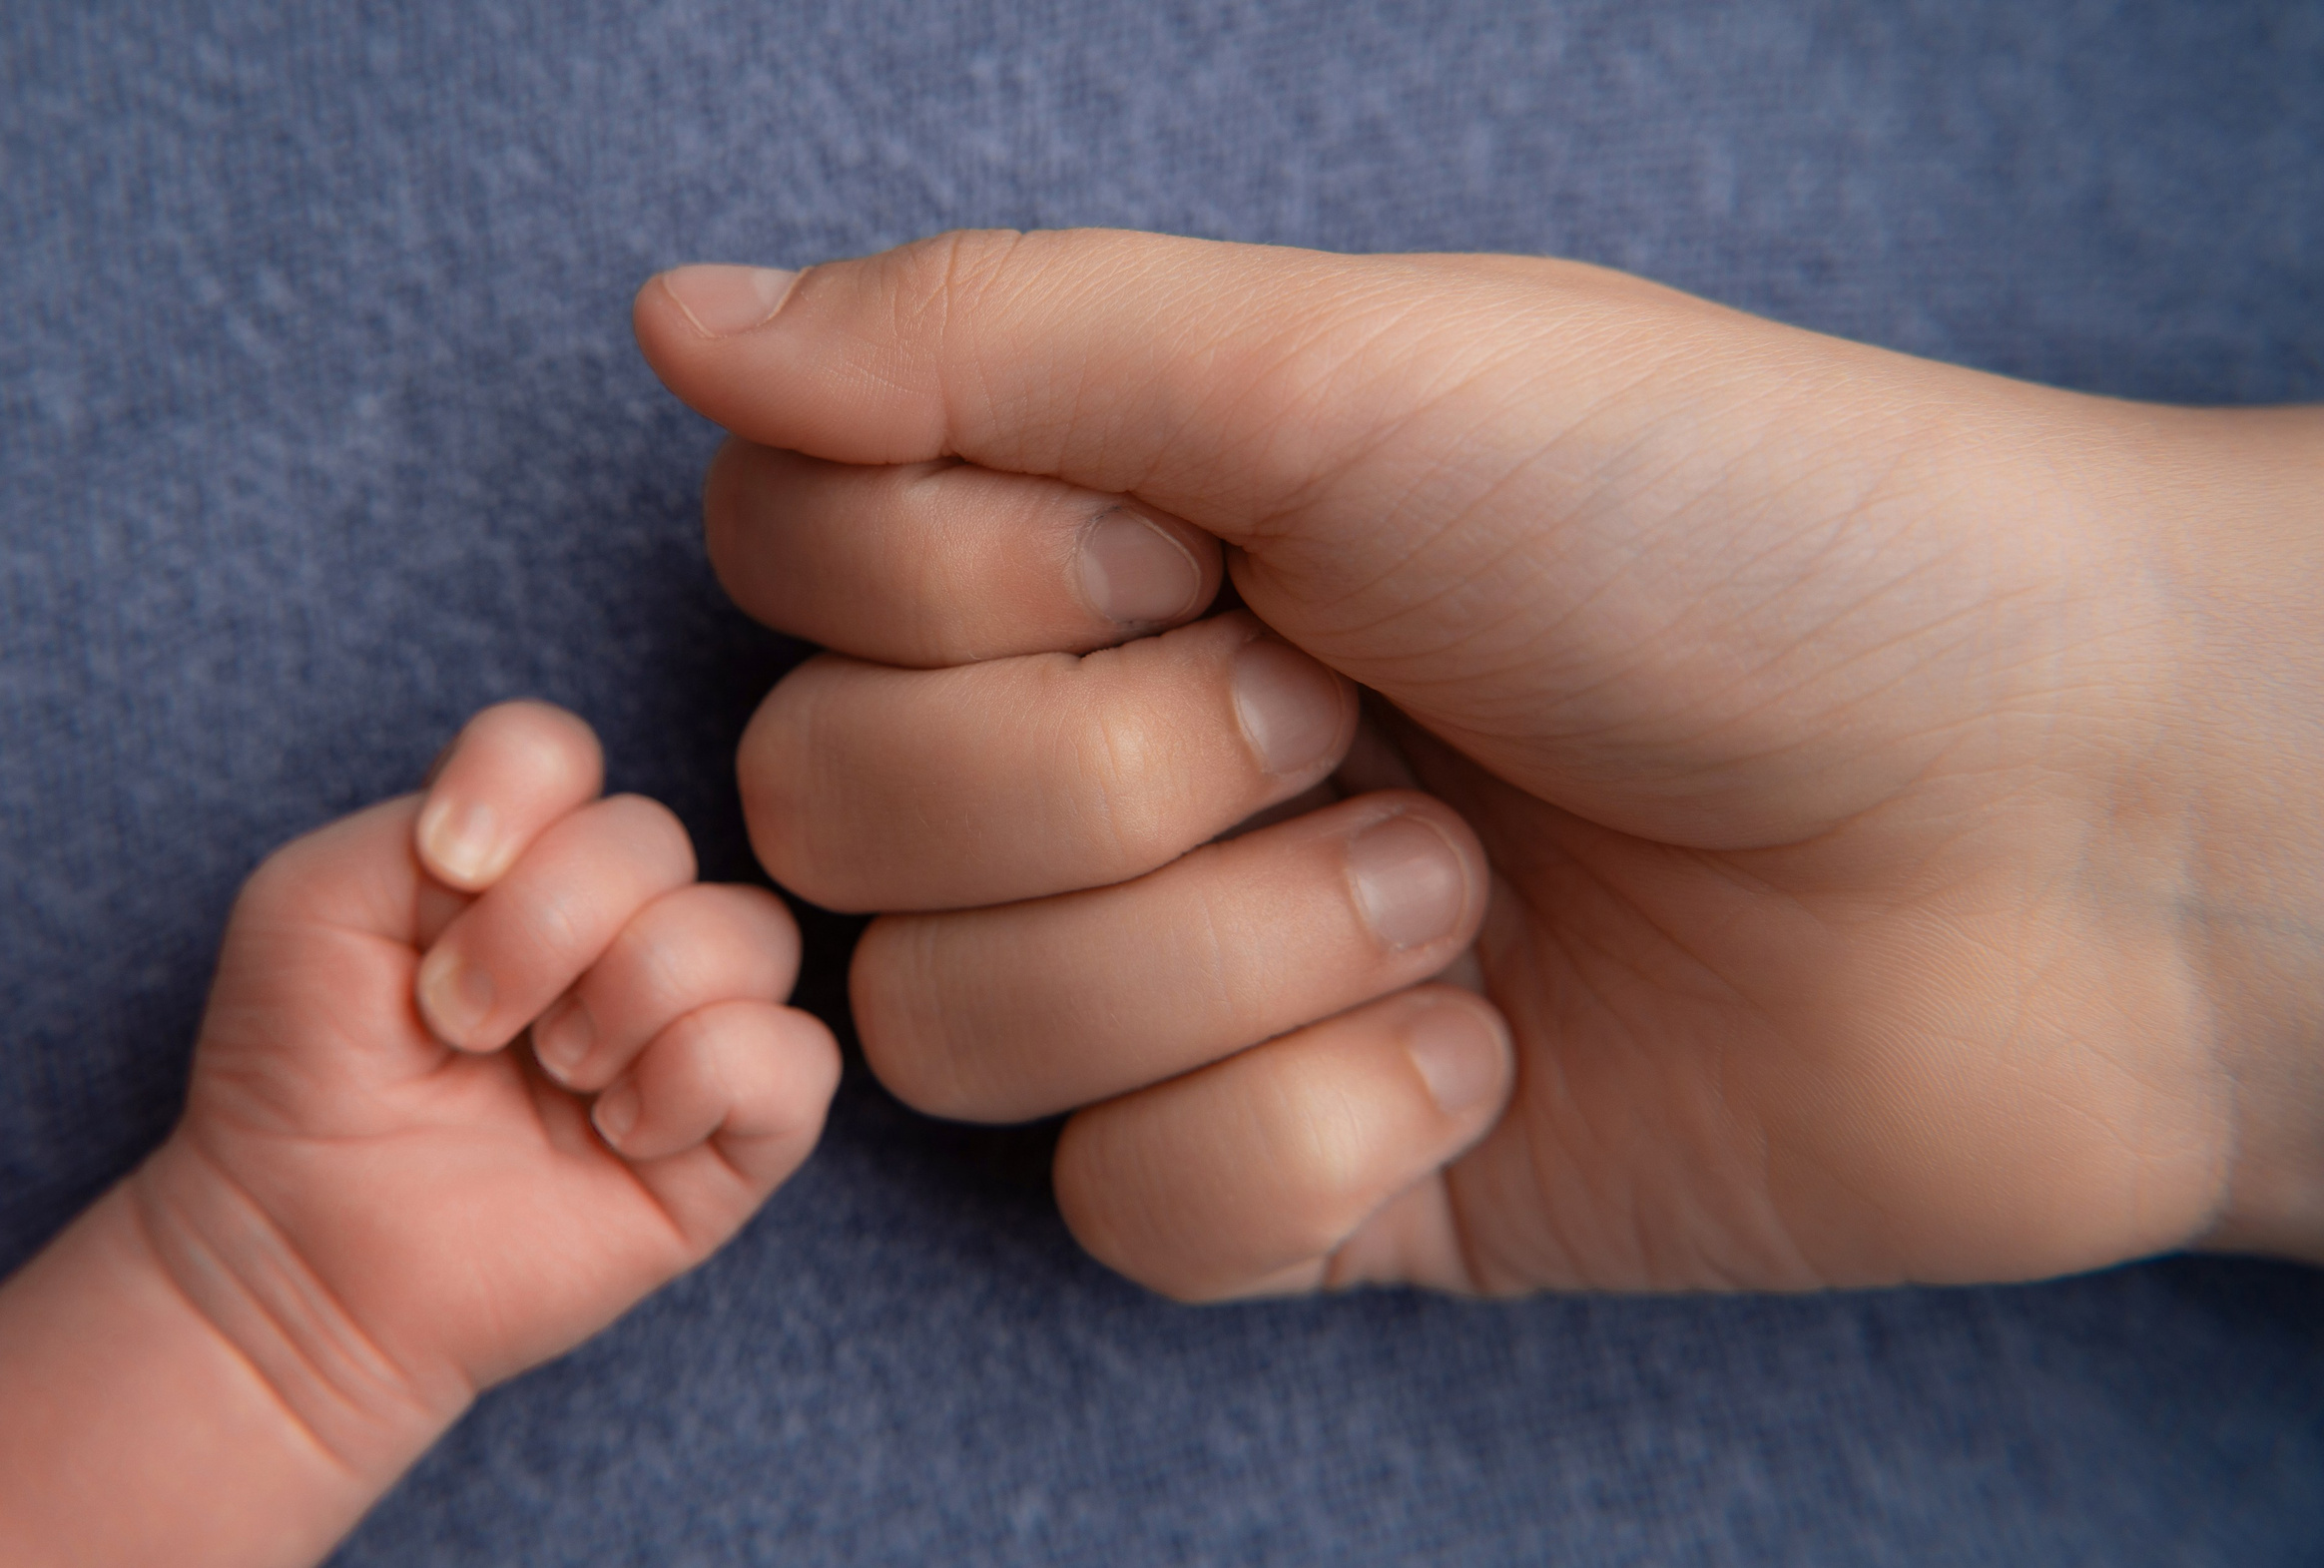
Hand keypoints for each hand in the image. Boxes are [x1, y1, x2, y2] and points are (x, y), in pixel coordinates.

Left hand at [136, 701, 839, 1459]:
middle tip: (462, 1024)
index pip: (560, 750)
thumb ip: (414, 822)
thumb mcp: (310, 907)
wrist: (301, 1260)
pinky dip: (698, 1082)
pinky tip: (619, 1137)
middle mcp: (619, 925)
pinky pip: (794, 1057)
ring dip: (625, 1003)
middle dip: (540, 927)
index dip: (508, 796)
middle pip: (652, 836)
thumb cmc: (302, 1080)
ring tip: (552, 1079)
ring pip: (751, 933)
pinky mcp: (738, 1137)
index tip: (436, 877)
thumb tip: (541, 846)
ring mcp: (688, 1026)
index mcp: (518, 856)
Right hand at [637, 230, 2323, 1298]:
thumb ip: (984, 341)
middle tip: (1356, 708)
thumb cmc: (1734, 532)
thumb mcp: (1347, 368)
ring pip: (957, 1028)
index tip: (1205, 543)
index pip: (788, 562)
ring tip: (1468, 882)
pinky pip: (1131, 1210)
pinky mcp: (1291, 1180)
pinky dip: (1323, 1128)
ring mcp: (1192, 975)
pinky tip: (1497, 1047)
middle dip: (1113, 770)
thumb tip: (674, 315)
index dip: (963, 577)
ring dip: (1237, 949)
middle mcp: (1119, 745)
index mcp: (1112, 529)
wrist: (2061, 826)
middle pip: (833, 809)